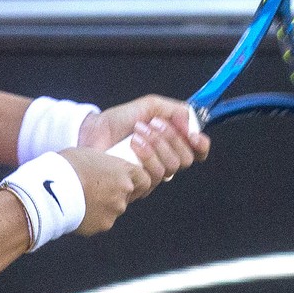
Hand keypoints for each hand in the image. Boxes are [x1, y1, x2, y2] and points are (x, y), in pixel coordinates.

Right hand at [58, 148, 146, 233]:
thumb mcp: (88, 154)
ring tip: (82, 199)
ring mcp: (114, 211)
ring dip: (102, 206)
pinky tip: (77, 209)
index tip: (125, 180)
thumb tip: (102, 167)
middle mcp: (123, 193)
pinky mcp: (102, 225)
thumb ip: (104, 163)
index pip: (144, 179)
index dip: (136, 180)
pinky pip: (100, 221)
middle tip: (95, 189)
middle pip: (126, 195)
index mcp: (123, 172)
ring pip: (113, 209)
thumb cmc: (67, 166)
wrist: (51, 190)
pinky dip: (91, 218)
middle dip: (114, 193)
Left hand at [80, 94, 209, 196]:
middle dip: (172, 138)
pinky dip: (146, 154)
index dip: (200, 145)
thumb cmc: (118, 121)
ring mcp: (151, 176)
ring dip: (157, 144)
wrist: (93, 131)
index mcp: (170, 144)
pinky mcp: (138, 185)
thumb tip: (190, 122)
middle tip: (154, 123)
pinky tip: (133, 142)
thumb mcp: (149, 107)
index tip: (193, 135)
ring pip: (170, 167)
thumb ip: (173, 109)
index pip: (197, 152)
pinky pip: (154, 174)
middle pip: (185, 159)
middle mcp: (164, 162)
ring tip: (139, 130)